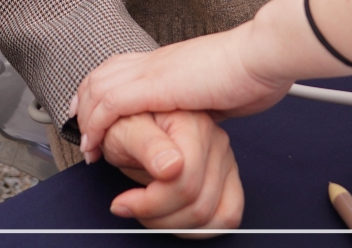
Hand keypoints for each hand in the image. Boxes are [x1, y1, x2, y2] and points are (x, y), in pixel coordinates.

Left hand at [74, 25, 290, 160]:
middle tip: (80, 130)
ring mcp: (151, 71)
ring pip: (98, 86)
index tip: (95, 112)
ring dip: (86, 116)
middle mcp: (155, 63)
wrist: (260, 56)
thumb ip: (205, 102)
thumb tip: (207, 112)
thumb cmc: (253, 72)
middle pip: (103, 73)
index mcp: (170, 64)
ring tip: (85, 145)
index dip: (104, 90)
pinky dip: (95, 125)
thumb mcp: (221, 91)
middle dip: (84, 101)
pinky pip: (109, 103)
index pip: (124, 69)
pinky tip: (94, 144)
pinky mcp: (152, 86)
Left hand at [100, 110, 242, 234]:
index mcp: (192, 123)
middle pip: (199, 204)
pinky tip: (173, 217)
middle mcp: (216, 140)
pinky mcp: (228, 177)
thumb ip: (147, 145)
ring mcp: (226, 159)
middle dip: (159, 217)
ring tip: (151, 212)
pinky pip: (228, 216)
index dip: (150, 203)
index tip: (124, 203)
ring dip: (177, 226)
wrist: (132, 124)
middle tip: (132, 207)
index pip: (184, 182)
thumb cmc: (126, 124)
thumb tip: (171, 166)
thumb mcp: (124, 130)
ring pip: (214, 216)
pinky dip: (199, 228)